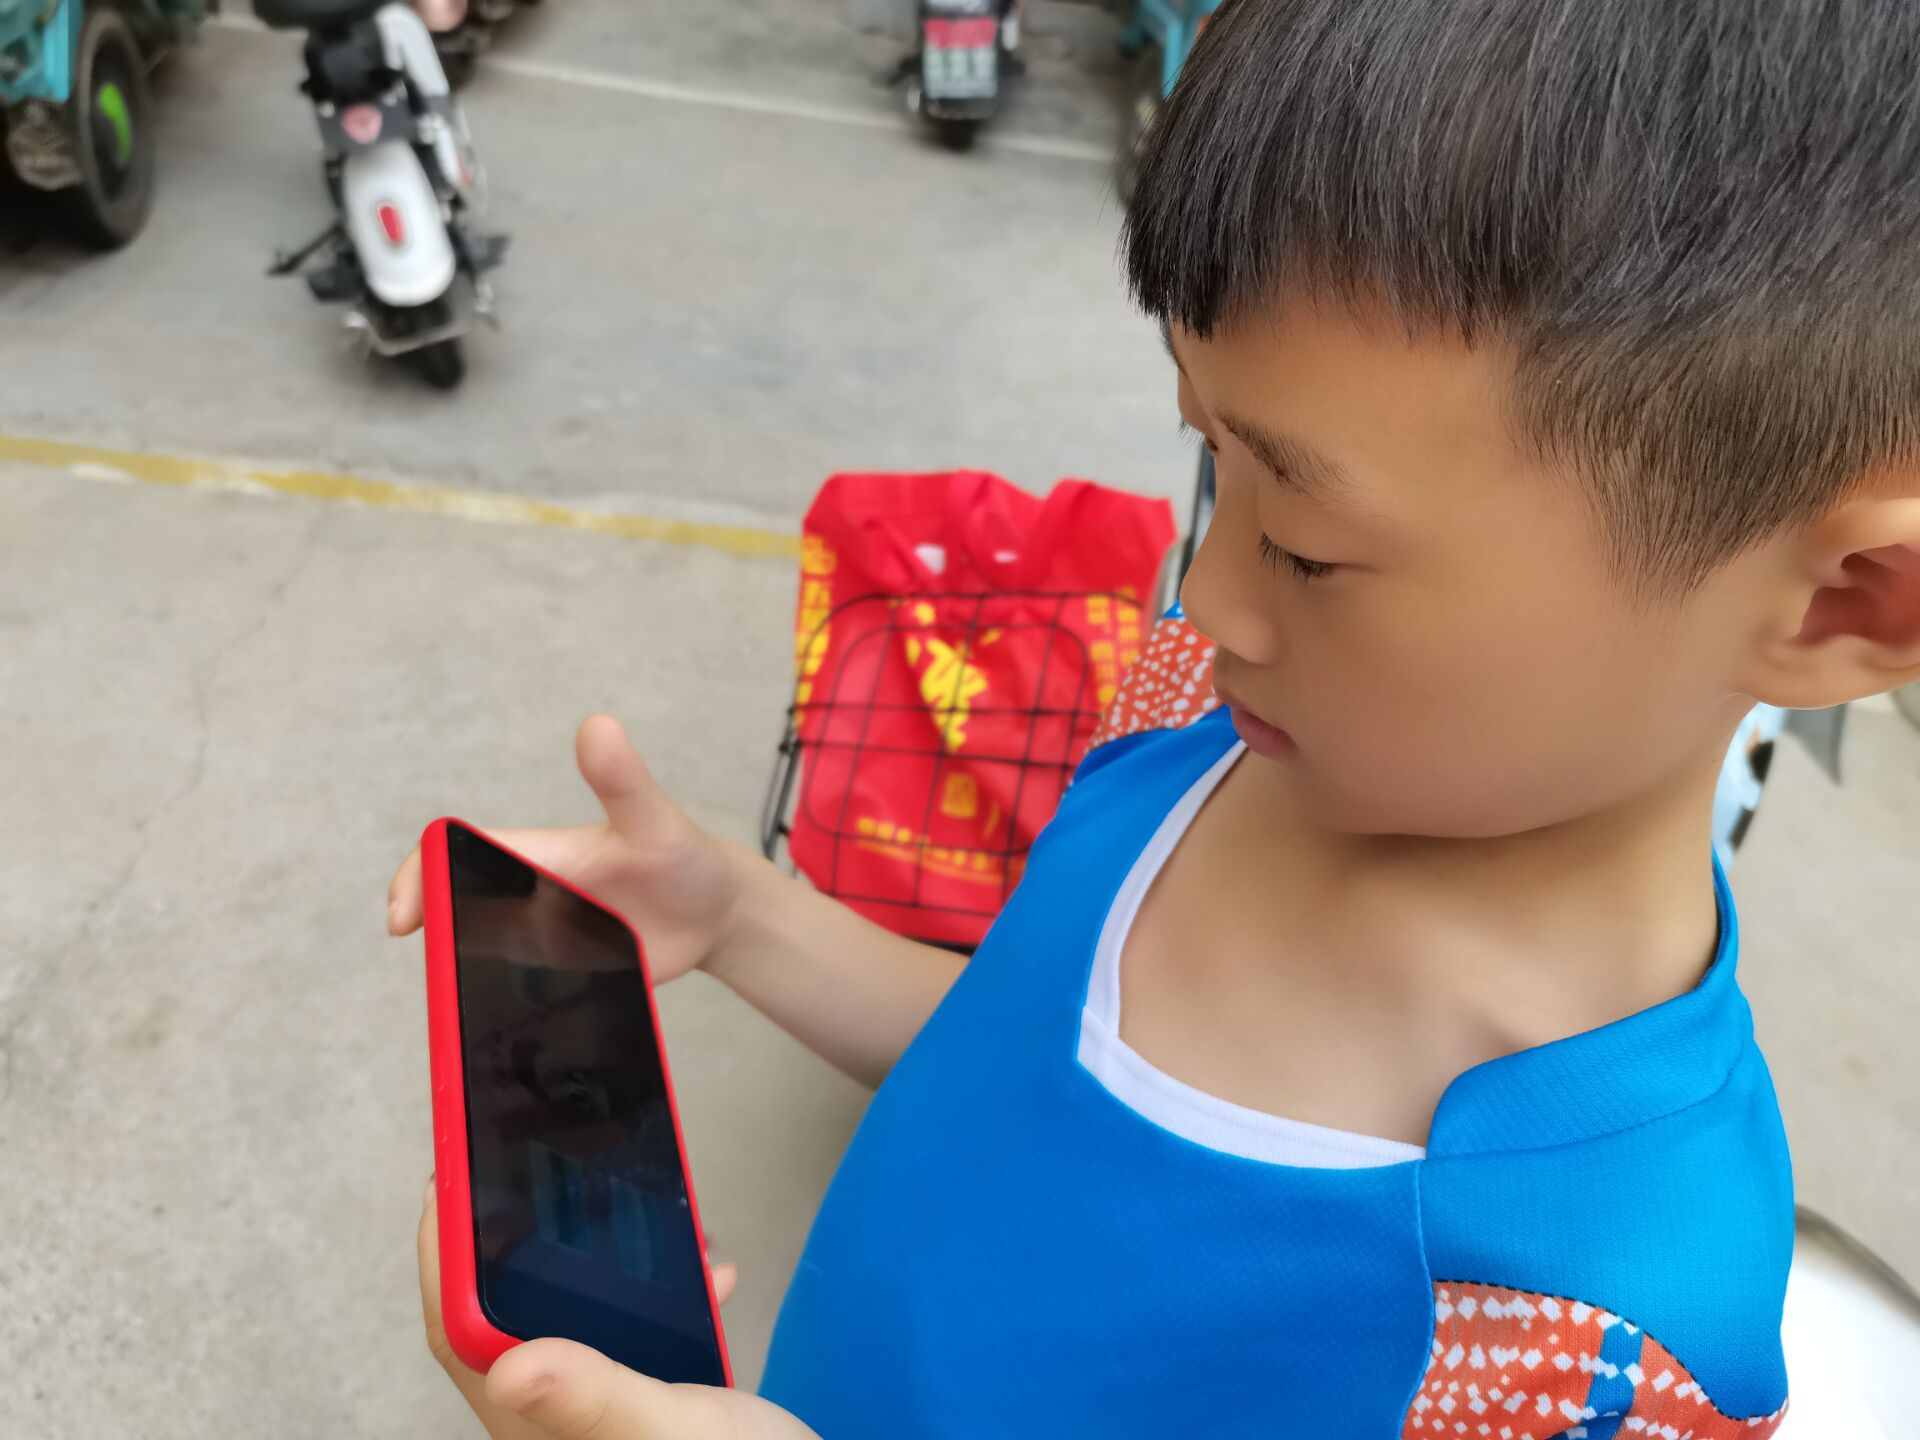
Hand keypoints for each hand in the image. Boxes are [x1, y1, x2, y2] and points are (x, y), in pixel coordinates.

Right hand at [388, 715, 743, 983]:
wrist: (719, 913)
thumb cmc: (682, 853)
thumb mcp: (655, 819)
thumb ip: (624, 780)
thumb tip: (598, 725)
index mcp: (534, 854)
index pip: (452, 853)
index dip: (416, 877)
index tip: (404, 919)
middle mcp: (527, 896)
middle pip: (454, 913)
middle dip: (434, 944)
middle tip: (442, 986)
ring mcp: (542, 939)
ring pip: (477, 959)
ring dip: (460, 986)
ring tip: (464, 1018)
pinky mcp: (563, 977)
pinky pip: (518, 998)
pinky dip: (499, 1013)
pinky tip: (500, 1039)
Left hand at [418, 1184, 813, 1439]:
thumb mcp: (670, 1432)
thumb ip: (594, 1397)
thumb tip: (509, 1364)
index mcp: (539, 1421)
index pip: (460, 1327)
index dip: (442, 1250)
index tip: (451, 1175)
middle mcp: (557, 1418)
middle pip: (506, 1310)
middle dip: (512, 1238)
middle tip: (524, 1169)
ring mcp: (600, 1413)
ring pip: (568, 1317)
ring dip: (590, 1262)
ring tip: (627, 1209)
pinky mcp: (645, 1407)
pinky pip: (629, 1334)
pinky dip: (658, 1293)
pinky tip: (707, 1273)